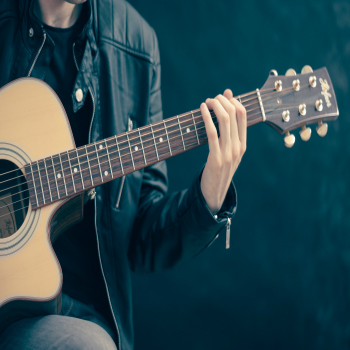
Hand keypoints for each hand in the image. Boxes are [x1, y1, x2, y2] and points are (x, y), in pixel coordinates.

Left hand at [200, 89, 246, 213]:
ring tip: (207, 101)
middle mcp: (238, 147)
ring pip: (225, 120)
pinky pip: (213, 133)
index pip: (243, 115)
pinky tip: (202, 109)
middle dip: (222, 100)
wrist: (214, 193)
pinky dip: (207, 118)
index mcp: (243, 144)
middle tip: (212, 98)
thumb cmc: (218, 169)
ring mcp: (229, 153)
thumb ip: (227, 133)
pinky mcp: (216, 158)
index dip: (233, 101)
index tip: (223, 96)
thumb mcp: (227, 151)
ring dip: (215, 106)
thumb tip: (225, 109)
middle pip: (234, 114)